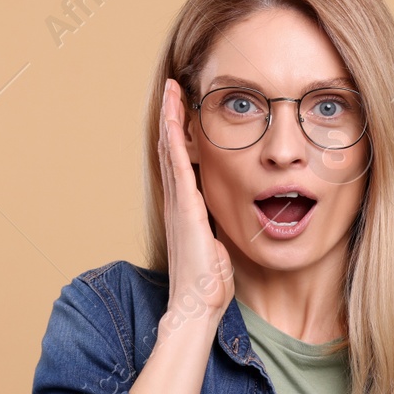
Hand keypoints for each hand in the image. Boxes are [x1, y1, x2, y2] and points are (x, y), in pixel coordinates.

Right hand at [157, 78, 233, 325]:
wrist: (198, 304)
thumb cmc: (209, 284)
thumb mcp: (217, 250)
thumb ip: (217, 234)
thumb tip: (223, 232)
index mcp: (186, 211)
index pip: (181, 165)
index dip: (179, 137)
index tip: (183, 112)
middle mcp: (177, 202)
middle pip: (170, 150)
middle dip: (171, 118)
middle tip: (172, 89)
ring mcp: (178, 203)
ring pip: (170, 151)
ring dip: (170, 119)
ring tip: (170, 91)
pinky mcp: (185, 207)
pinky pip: (177, 165)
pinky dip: (173, 139)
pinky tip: (174, 117)